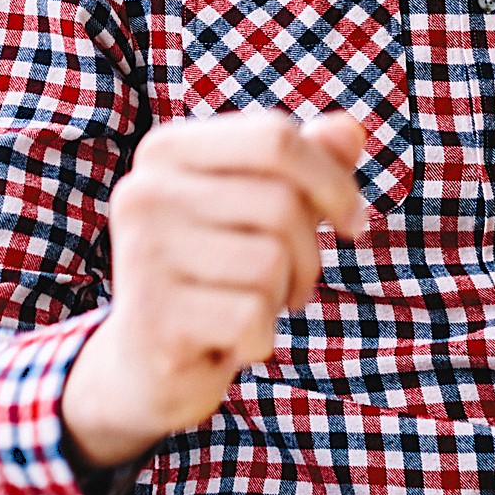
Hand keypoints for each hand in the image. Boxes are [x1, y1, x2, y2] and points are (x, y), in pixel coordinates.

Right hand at [60, 110, 367, 469]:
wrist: (148, 363)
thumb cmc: (219, 269)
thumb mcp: (264, 207)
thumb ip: (308, 163)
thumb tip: (351, 131)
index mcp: (166, 149)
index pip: (274, 137)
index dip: (332, 180)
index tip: (353, 222)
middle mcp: (143, 192)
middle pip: (280, 203)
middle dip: (308, 252)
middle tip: (287, 282)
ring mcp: (141, 253)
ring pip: (271, 261)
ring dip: (281, 295)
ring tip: (250, 306)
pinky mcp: (152, 316)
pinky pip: (251, 316)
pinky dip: (259, 337)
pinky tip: (229, 340)